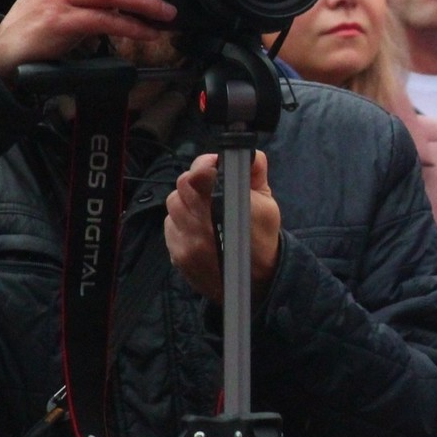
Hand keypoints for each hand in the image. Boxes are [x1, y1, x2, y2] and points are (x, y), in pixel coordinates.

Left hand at [164, 152, 280, 303]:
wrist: (256, 283)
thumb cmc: (262, 238)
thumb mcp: (267, 203)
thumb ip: (255, 173)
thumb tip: (245, 153)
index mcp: (229, 207)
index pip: (200, 174)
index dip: (205, 165)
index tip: (213, 166)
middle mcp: (204, 224)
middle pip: (184, 184)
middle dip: (197, 180)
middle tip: (209, 187)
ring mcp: (188, 241)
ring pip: (173, 203)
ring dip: (186, 201)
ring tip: (201, 208)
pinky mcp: (177, 255)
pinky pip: (169, 225)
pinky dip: (180, 222)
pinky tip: (195, 227)